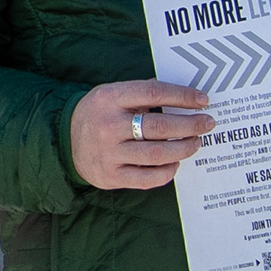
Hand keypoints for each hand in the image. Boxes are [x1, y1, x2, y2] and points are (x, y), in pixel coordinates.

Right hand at [73, 80, 211, 189]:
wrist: (63, 140)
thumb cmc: (97, 115)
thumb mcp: (111, 95)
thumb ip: (142, 93)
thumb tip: (183, 95)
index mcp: (109, 98)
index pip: (153, 93)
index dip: (182, 96)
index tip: (203, 100)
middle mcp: (108, 125)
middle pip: (160, 126)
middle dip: (191, 125)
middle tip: (207, 124)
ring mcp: (109, 153)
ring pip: (158, 153)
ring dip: (184, 148)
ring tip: (195, 142)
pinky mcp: (111, 175)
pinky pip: (149, 178)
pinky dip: (168, 171)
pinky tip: (175, 162)